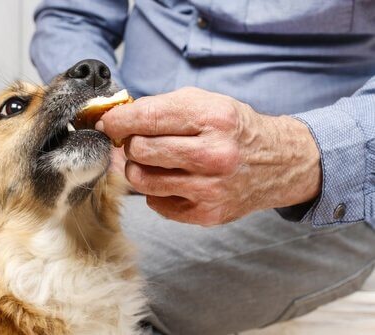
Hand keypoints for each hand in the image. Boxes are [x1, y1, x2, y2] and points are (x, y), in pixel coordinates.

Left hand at [96, 87, 321, 225]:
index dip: (117, 121)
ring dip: (139, 168)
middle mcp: (214, 155)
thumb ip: (160, 108)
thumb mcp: (206, 103)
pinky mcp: (207, 214)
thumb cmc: (235, 129)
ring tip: (155, 161)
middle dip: (131, 144)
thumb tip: (115, 120)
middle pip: (139, 150)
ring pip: (142, 180)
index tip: (108, 123)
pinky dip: (156, 190)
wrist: (278, 163)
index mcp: (213, 118)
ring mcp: (211, 188)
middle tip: (139, 141)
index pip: (146, 118)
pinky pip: (155, 202)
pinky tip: (174, 179)